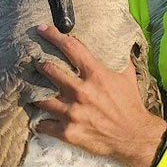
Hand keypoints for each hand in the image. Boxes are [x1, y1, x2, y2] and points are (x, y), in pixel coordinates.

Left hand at [33, 24, 166, 166]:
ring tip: (33, 92)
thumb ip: (119, 58)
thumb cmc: (131, 104)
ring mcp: (72, 113)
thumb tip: (118, 40)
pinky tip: (42, 120)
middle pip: (49, 70)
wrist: (134, 136)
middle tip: (36, 64)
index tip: (41, 29)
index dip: (53, 35)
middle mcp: (81, 91)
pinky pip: (43, 124)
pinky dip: (41, 122)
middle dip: (40, 65)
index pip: (70, 48)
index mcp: (96, 75)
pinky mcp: (68, 132)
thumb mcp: (128, 76)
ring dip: (36, 94)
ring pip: (41, 99)